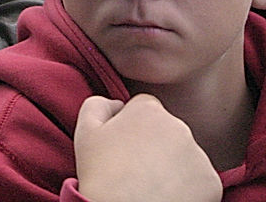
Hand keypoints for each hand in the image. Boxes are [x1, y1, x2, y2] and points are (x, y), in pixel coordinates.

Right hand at [75, 95, 220, 201]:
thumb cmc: (100, 174)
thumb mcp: (86, 130)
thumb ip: (99, 104)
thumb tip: (117, 104)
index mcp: (149, 111)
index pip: (146, 107)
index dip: (133, 124)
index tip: (125, 144)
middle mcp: (179, 127)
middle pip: (167, 130)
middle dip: (156, 144)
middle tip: (135, 168)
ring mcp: (199, 155)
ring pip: (184, 155)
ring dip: (172, 165)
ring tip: (150, 184)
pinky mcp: (212, 183)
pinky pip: (199, 180)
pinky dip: (187, 188)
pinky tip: (166, 196)